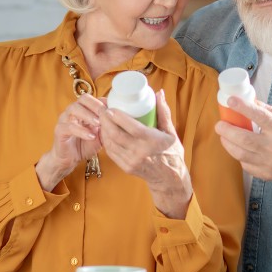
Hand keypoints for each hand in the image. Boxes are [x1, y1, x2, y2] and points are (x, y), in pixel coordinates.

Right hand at [36, 94, 106, 191]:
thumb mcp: (100, 134)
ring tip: (99, 123)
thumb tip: (121, 117)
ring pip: (74, 109)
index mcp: (83, 109)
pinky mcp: (59, 130)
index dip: (103, 101)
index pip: (93, 98)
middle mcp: (72, 111)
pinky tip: (91, 136)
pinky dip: (81, 131)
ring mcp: (64, 119)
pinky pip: (69, 127)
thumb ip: (107, 125)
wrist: (69, 160)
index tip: (113, 109)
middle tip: (105, 114)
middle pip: (83, 99)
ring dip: (88, 115)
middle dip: (96, 105)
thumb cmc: (85, 145)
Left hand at [99, 89, 191, 218]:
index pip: (132, 127)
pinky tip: (104, 132)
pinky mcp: (126, 167)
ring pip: (111, 144)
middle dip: (106, 121)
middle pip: (116, 135)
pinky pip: (111, 152)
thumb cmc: (171, 152)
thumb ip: (164, 112)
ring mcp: (131, 161)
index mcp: (152, 141)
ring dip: (103, 130)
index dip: (118, 117)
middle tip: (102, 110)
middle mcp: (140, 152)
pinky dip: (106, 141)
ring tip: (101, 119)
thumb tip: (159, 93)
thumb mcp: (171, 132)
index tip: (110, 107)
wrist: (169, 178)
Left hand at [215, 96, 271, 233]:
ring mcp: (269, 162)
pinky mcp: (265, 173)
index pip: (260, 116)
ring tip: (223, 134)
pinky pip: (245, 164)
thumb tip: (253, 102)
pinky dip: (238, 154)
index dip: (243, 107)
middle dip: (227, 130)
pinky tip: (237, 147)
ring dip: (227, 143)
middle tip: (220, 124)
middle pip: (244, 139)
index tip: (231, 100)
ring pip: (240, 153)